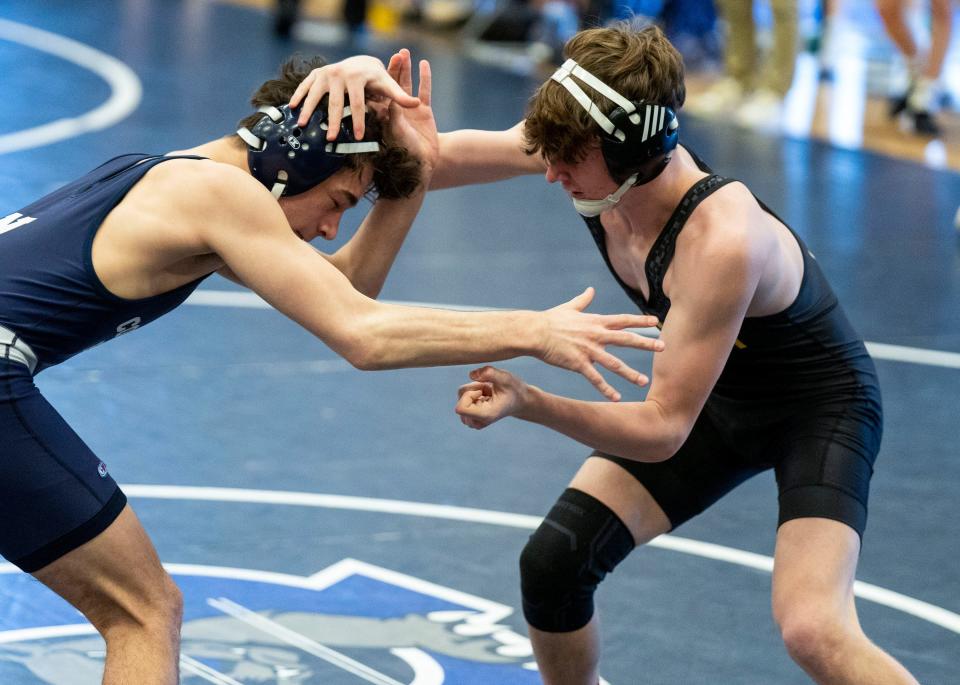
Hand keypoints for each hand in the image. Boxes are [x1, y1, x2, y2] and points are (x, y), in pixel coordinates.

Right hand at [288, 55, 419, 138]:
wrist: (360, 62)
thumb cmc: (377, 80)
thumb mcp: (388, 86)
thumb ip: (400, 97)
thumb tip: (418, 104)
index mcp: (358, 78)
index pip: (359, 103)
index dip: (359, 121)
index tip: (360, 137)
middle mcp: (340, 74)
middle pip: (336, 102)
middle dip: (333, 121)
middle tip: (331, 139)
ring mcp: (326, 73)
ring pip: (316, 94)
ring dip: (309, 109)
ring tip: (302, 125)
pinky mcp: (317, 73)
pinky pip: (306, 85)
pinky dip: (299, 95)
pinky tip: (292, 108)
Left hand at [384, 49, 439, 176]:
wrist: (423, 162)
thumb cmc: (406, 151)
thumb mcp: (397, 133)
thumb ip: (393, 118)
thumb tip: (390, 103)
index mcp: (384, 113)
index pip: (378, 92)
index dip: (377, 78)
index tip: (375, 64)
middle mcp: (395, 108)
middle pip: (392, 84)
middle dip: (393, 68)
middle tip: (393, 54)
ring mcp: (410, 108)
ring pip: (407, 84)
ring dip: (406, 68)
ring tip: (404, 53)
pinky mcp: (424, 110)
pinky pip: (424, 90)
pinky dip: (425, 77)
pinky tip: (424, 64)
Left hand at [456, 366, 526, 428]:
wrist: (519, 400)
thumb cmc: (513, 389)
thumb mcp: (505, 377)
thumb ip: (489, 373)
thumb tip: (471, 374)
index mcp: (485, 415)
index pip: (460, 408)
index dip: (469, 394)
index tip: (483, 391)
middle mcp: (477, 422)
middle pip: (460, 401)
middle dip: (473, 390)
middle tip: (490, 390)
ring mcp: (473, 421)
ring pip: (460, 398)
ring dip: (473, 390)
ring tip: (489, 393)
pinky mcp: (471, 416)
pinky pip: (462, 399)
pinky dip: (472, 393)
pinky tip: (485, 395)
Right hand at [539, 287, 662, 400]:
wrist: (535, 332)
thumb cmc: (551, 320)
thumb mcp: (569, 308)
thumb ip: (583, 300)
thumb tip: (591, 290)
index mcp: (595, 322)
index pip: (623, 320)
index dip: (640, 321)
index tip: (656, 322)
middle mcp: (596, 335)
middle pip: (626, 339)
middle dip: (646, 343)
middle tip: (663, 347)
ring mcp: (589, 350)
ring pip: (614, 363)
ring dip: (630, 373)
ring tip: (644, 381)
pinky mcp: (579, 363)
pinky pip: (596, 378)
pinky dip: (606, 389)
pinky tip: (616, 398)